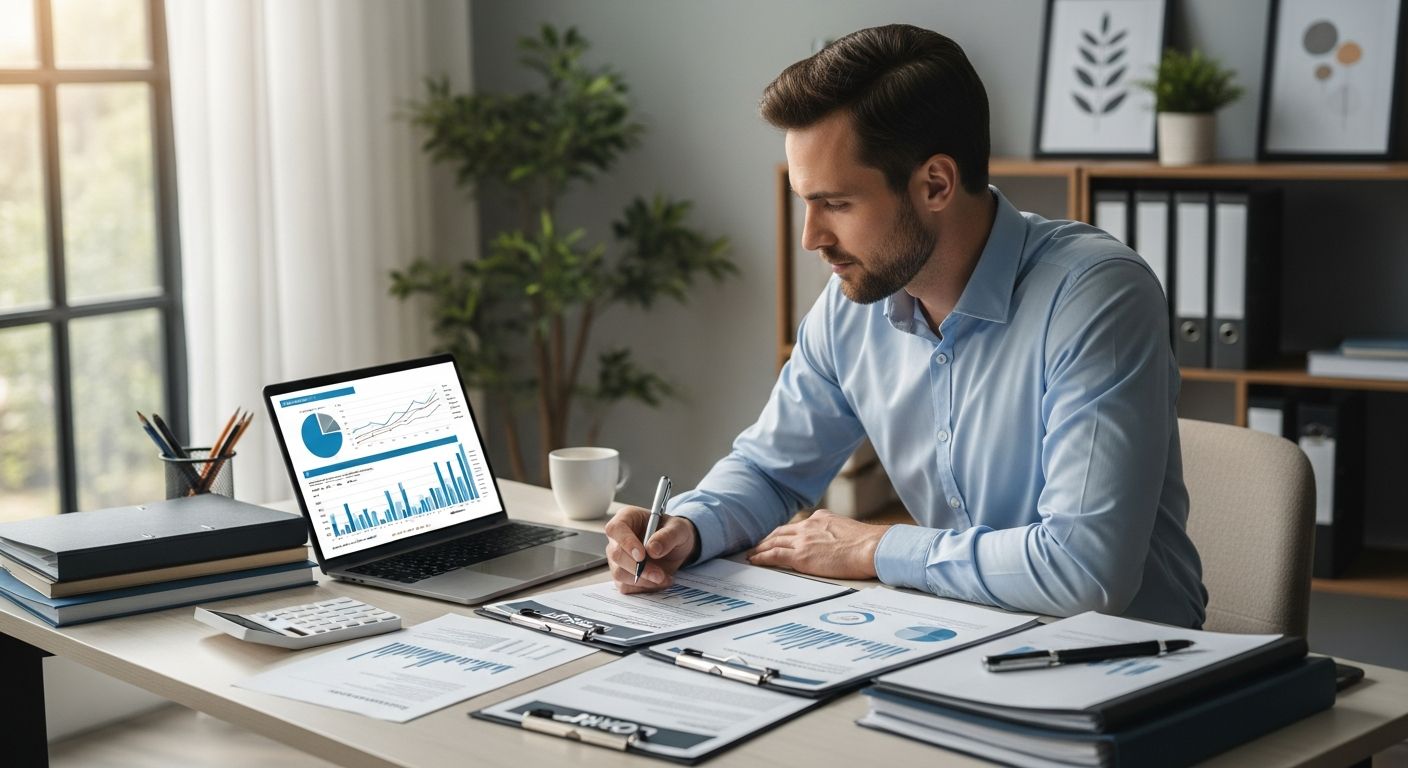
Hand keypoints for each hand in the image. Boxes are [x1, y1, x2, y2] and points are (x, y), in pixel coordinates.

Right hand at [604, 506, 698, 594]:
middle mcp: (618, 538)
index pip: (616, 529)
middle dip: (638, 568)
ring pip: (619, 573)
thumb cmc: (673, 532)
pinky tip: (658, 582)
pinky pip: (625, 586)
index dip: (626, 543)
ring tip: (663, 577)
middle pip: (616, 555)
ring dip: (643, 580)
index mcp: (627, 518)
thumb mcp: (679, 528)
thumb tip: (652, 549)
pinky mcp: (622, 574)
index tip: (642, 556)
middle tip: (659, 574)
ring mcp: (617, 558)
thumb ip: (667, 536)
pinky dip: (643, 588)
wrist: (677, 548)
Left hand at [747, 510, 889, 579]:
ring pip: (773, 542)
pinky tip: (754, 560)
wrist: (871, 547)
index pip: (796, 526)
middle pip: (781, 532)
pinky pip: (774, 556)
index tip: (776, 537)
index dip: (783, 533)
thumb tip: (835, 542)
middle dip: (767, 539)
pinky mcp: (800, 556)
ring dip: (760, 548)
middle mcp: (808, 526)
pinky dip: (761, 557)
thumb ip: (835, 533)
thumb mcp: (848, 530)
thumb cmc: (868, 544)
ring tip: (751, 554)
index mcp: (820, 518)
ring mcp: (803, 540)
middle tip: (757, 545)